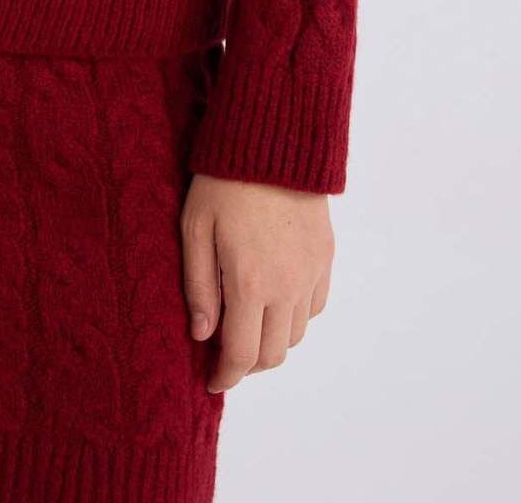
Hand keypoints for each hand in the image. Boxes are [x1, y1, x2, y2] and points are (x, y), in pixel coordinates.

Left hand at [180, 173, 334, 392]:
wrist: (274, 140)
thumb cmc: (223, 180)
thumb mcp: (194, 228)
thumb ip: (199, 286)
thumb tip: (202, 334)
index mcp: (250, 284)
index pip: (242, 355)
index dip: (226, 376)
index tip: (211, 381)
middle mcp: (287, 287)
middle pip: (273, 354)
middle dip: (248, 363)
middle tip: (225, 354)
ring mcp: (311, 273)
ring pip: (296, 334)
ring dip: (272, 340)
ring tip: (247, 325)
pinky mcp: (326, 256)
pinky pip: (315, 306)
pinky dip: (295, 316)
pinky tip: (274, 300)